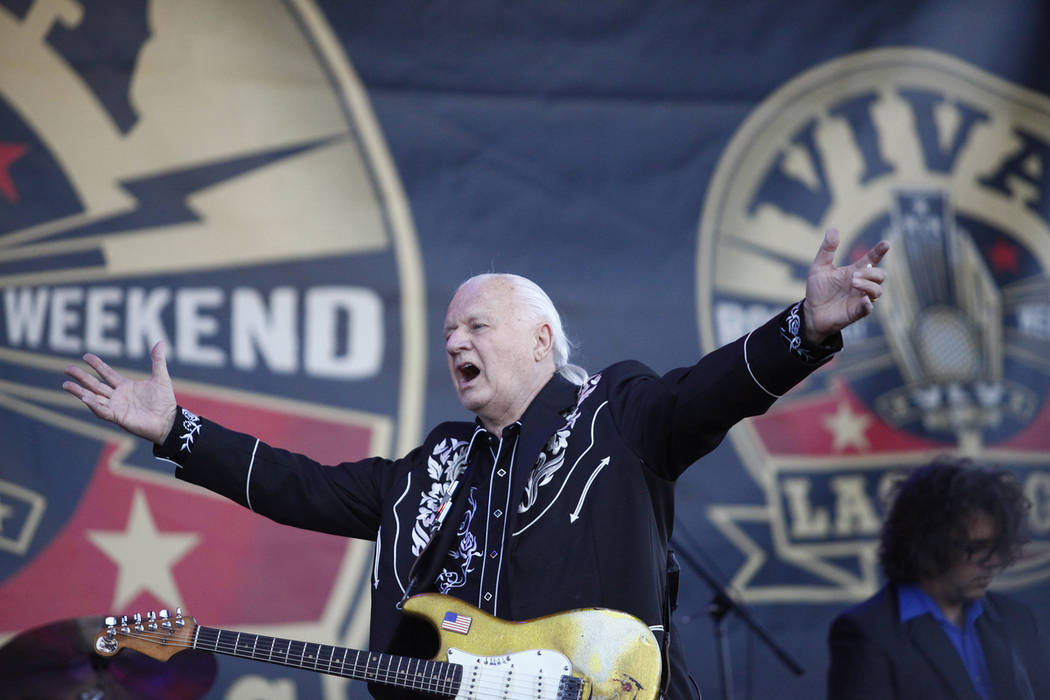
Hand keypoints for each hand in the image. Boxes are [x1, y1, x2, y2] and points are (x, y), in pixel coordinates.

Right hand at [63, 341, 176, 443]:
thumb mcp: (161, 378)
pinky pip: (102, 411)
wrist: (169, 421)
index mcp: (125, 386)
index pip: (107, 373)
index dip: (96, 364)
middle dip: (81, 377)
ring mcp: (116, 407)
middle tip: (67, 368)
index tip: (86, 355)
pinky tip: (84, 397)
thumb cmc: (165, 402)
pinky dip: (93, 405)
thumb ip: (158, 361)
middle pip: (95, 384)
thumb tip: (160, 342)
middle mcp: (117, 396)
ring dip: (79, 392)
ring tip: (65, 384)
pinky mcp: (117, 417)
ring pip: (93, 397)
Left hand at [804, 228, 889, 342]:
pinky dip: (868, 304)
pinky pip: (869, 308)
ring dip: (869, 286)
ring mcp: (861, 298)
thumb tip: (832, 228)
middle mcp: (861, 284)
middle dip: (872, 273)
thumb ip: (827, 249)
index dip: (879, 251)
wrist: (811, 312)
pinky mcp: (857, 312)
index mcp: (854, 271)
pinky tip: (863, 300)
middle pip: (881, 275)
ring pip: (878, 291)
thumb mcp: (820, 266)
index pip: (872, 259)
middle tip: (855, 276)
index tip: (886, 244)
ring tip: (853, 283)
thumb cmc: (818, 289)